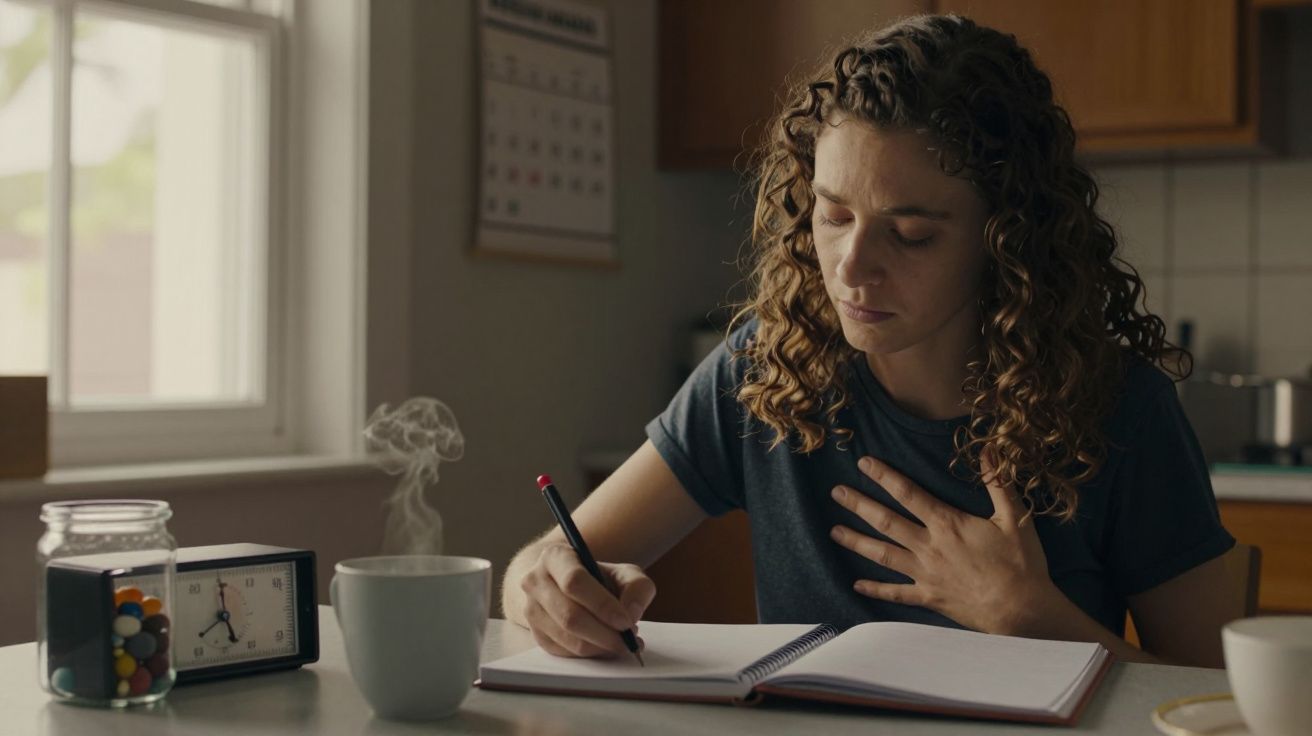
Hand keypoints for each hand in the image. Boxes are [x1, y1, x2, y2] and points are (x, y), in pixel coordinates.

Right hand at [518, 542, 654, 657]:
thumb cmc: (598, 579)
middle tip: (629, 641)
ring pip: (566, 638)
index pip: (574, 582)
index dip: (602, 605)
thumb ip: (637, 587)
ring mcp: (531, 610)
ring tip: (622, 643)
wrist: (566, 586)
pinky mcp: (535, 634)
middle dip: (604, 634)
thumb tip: (631, 613)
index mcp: (555, 557)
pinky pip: (564, 652)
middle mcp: (535, 581)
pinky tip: (606, 647)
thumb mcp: (623, 572)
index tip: (626, 622)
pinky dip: (589, 654)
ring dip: (599, 646)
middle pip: (569, 615)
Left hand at [828, 453, 1057, 634]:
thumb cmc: (1021, 563)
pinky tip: (856, 584)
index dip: (884, 476)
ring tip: (834, 531)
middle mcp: (929, 547)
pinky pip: (896, 593)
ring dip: (857, 542)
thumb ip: (997, 482)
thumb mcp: (1015, 517)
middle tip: (836, 491)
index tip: (863, 463)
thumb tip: (989, 449)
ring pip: (883, 555)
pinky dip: (875, 589)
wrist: (1023, 611)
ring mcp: (926, 574)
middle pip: (886, 521)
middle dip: (859, 504)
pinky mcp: (929, 598)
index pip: (908, 493)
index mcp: (947, 524)